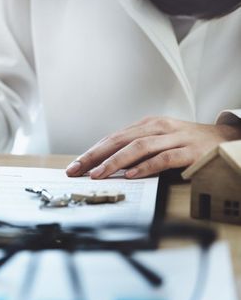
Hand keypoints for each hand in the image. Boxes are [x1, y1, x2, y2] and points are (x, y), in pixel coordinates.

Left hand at [66, 116, 240, 178]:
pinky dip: (145, 166)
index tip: (75, 165)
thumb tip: (106, 164)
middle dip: (94, 156)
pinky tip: (131, 175)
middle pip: (119, 140)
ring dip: (115, 162)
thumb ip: (135, 149)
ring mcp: (173, 138)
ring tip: (98, 174)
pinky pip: (163, 158)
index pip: (112, 138)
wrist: (224, 138)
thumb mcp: (158, 140)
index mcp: (146, 125)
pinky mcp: (189, 150)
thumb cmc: (186, 142)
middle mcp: (157, 127)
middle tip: (77, 170)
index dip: (92, 152)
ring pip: (138, 147)